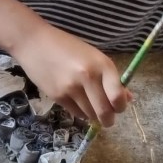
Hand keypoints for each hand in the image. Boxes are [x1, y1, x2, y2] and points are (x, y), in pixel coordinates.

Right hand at [14, 25, 130, 126]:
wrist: (34, 43)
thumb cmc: (67, 46)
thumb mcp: (93, 56)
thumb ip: (110, 78)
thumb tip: (128, 99)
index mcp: (102, 65)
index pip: (117, 97)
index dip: (121, 107)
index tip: (119, 108)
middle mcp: (88, 77)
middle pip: (104, 111)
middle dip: (109, 119)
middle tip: (108, 119)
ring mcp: (71, 88)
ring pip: (90, 115)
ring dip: (93, 115)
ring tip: (90, 106)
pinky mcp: (57, 96)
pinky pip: (75, 113)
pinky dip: (80, 112)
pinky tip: (78, 102)